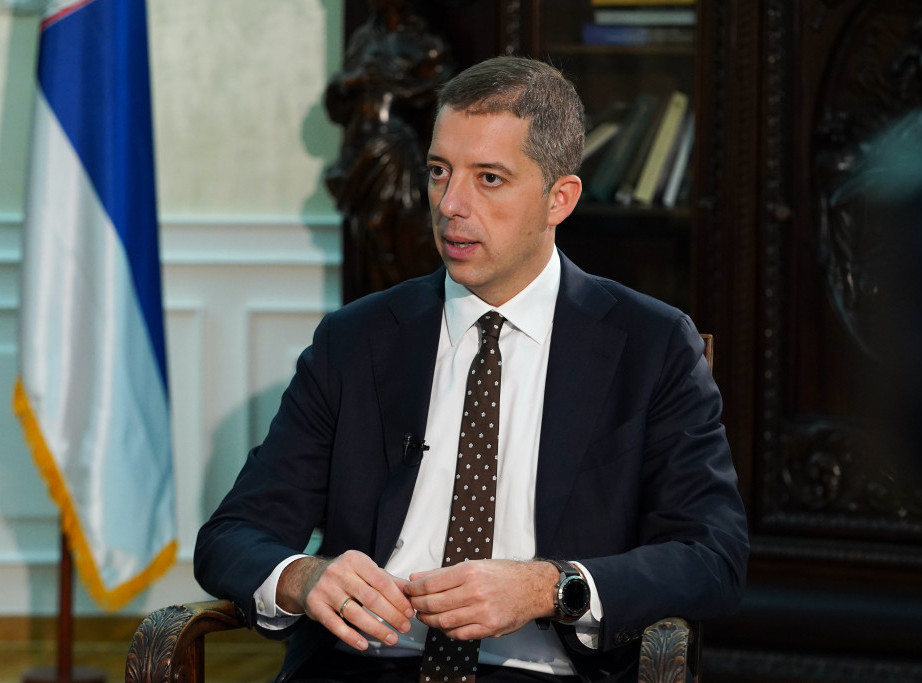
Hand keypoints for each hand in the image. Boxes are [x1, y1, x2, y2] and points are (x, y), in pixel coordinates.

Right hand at [277, 550, 414, 650]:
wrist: (309, 577)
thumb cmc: (345, 574)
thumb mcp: (365, 570)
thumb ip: (388, 580)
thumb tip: (411, 592)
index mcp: (355, 560)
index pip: (381, 581)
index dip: (397, 599)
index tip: (409, 612)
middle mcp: (339, 573)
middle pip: (370, 598)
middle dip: (391, 615)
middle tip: (404, 627)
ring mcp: (326, 589)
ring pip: (354, 613)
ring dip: (375, 629)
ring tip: (391, 637)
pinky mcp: (316, 606)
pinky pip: (335, 625)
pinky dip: (350, 636)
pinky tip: (364, 644)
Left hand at [405, 559, 557, 639]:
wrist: (533, 588)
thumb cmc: (504, 575)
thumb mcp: (474, 565)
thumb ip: (442, 573)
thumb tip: (416, 577)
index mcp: (469, 572)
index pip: (431, 584)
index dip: (414, 589)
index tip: (409, 590)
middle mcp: (475, 591)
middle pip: (433, 604)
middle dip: (417, 605)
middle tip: (412, 604)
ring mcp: (482, 611)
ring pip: (443, 621)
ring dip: (428, 620)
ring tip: (424, 616)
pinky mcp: (489, 628)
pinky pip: (459, 634)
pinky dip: (447, 631)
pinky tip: (444, 625)